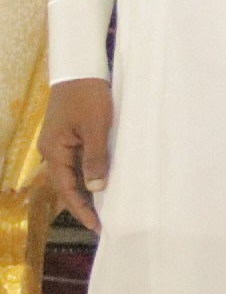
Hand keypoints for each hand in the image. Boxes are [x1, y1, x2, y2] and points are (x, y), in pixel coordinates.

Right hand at [38, 77, 113, 231]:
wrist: (80, 67)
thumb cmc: (89, 95)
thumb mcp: (97, 126)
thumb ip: (96, 157)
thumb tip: (96, 189)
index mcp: (54, 151)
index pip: (67, 189)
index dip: (82, 209)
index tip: (96, 226)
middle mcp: (51, 151)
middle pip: (66, 185)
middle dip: (83, 205)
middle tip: (102, 223)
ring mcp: (58, 143)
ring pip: (71, 174)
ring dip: (85, 191)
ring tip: (104, 208)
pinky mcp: (67, 135)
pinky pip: (76, 161)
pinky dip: (87, 174)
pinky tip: (101, 181)